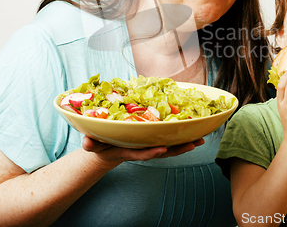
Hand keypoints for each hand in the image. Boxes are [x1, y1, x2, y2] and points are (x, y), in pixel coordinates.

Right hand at [82, 137, 204, 167]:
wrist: (107, 149)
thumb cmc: (100, 144)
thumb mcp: (93, 144)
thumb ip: (90, 143)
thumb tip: (86, 143)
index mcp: (128, 150)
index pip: (141, 153)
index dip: (151, 152)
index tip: (162, 149)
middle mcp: (142, 149)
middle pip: (162, 152)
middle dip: (177, 149)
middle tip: (193, 145)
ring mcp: (149, 146)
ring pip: (169, 147)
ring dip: (185, 144)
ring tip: (200, 140)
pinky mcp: (153, 140)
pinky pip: (169, 141)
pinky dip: (182, 138)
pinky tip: (195, 133)